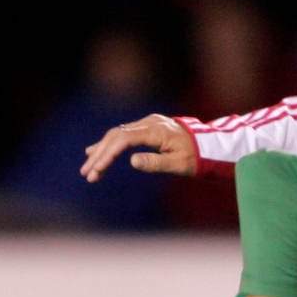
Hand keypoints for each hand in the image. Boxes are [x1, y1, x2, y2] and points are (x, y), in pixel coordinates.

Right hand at [80, 114, 196, 182]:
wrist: (210, 145)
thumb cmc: (197, 157)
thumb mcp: (179, 164)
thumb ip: (156, 163)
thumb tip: (132, 161)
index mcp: (155, 131)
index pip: (123, 141)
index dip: (107, 155)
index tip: (96, 170)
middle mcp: (148, 123)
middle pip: (116, 136)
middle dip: (100, 155)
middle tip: (87, 173)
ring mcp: (148, 123)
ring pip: (117, 134)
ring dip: (102, 150)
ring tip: (88, 166)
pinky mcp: (148, 127)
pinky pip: (124, 134)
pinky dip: (110, 144)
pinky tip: (96, 151)